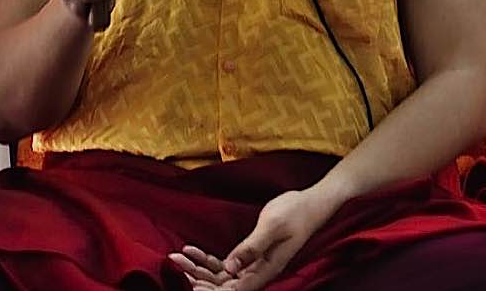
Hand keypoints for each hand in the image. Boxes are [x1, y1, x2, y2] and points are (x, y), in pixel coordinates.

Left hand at [169, 187, 331, 290]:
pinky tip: (192, 249)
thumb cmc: (294, 212)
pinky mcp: (251, 254)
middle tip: (174, 261)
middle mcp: (258, 272)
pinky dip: (208, 258)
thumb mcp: (272, 227)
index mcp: (265, 270)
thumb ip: (251, 247)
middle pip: (223, 284)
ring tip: (176, 255)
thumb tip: (229, 268)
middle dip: (197, 276)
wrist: (310, 203)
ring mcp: (253, 264)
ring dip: (199, 267)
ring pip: (221, 274)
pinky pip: (225, 263)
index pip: (234, 290)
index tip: (190, 285)